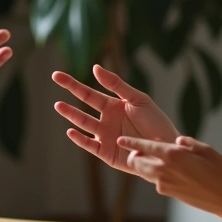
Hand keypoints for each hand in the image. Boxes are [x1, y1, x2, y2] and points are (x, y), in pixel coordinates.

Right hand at [52, 64, 179, 174]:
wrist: (167, 147)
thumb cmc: (156, 122)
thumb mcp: (138, 99)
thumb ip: (117, 85)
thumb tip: (95, 68)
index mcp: (113, 106)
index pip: (88, 93)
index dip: (72, 84)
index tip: (57, 76)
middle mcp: (105, 120)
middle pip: (83, 105)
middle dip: (69, 93)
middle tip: (54, 80)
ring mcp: (104, 136)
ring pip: (84, 123)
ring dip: (71, 115)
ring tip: (59, 105)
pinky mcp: (106, 153)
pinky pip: (89, 145)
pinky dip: (80, 139)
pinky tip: (71, 130)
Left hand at [116, 135, 221, 218]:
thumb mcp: (206, 149)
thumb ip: (187, 144)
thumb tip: (176, 142)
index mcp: (173, 155)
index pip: (144, 147)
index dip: (131, 143)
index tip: (121, 140)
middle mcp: (165, 171)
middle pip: (138, 163)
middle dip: (134, 156)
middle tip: (138, 151)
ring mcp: (167, 185)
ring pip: (146, 174)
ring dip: (145, 167)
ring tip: (152, 160)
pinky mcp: (172, 195)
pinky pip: (158, 183)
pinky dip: (158, 176)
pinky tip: (168, 172)